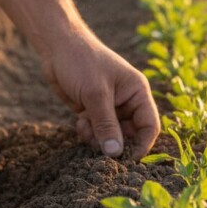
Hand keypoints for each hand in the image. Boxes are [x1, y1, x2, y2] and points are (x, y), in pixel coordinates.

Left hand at [40, 33, 159, 158]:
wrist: (57, 47)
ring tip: (85, 126)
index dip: (141, 145)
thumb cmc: (81, 62)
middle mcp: (127, 100)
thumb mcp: (95, 94)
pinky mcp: (93, 110)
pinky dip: (88, 132)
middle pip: (130, 134)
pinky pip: (96, 131)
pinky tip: (79, 122)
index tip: (126, 160)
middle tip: (97, 142)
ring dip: (98, 138)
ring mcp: (110, 106)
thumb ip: (106, 124)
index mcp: (137, 92)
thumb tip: (116, 153)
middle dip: (114, 142)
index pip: (149, 126)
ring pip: (111, 135)